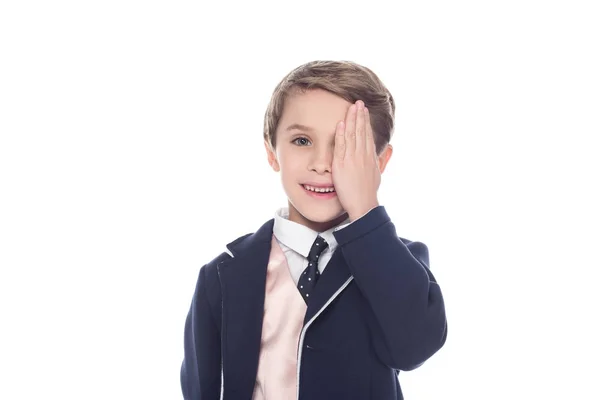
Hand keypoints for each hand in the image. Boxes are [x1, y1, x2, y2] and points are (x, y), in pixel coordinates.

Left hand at [332, 100, 380, 220]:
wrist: (363, 205)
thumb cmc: (368, 193)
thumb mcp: (376, 174)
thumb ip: (377, 162)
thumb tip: (383, 154)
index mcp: (370, 158)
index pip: (367, 135)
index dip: (365, 122)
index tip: (364, 111)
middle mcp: (362, 156)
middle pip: (361, 131)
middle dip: (360, 115)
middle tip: (359, 102)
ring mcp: (352, 159)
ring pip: (352, 135)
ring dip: (351, 119)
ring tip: (351, 107)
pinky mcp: (342, 165)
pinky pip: (341, 146)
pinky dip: (341, 134)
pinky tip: (341, 123)